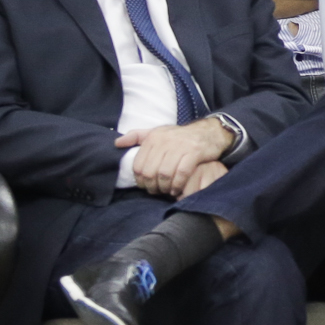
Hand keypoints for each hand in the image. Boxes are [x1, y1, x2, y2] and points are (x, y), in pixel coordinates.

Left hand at [117, 117, 233, 196]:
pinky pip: (181, 174)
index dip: (141, 180)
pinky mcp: (194, 153)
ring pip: (165, 174)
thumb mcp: (157, 132)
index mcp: (153, 137)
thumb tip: (116, 144)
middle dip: (153, 186)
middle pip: (150, 172)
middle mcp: (164, 141)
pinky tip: (178, 189)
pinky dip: (178, 185)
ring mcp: (180, 146)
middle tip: (158, 191)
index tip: (147, 186)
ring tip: (168, 192)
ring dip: (165, 187)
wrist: (209, 132)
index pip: (138, 165)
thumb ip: (136, 136)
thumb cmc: (180, 137)